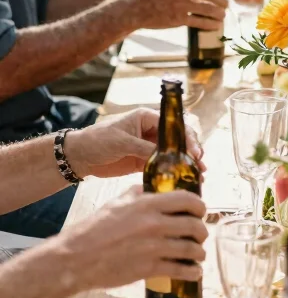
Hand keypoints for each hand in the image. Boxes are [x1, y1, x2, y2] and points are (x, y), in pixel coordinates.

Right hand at [56, 188, 206, 294]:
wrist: (77, 258)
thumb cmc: (94, 229)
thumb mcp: (117, 202)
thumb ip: (138, 194)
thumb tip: (150, 190)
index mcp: (148, 204)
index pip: (188, 200)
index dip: (199, 206)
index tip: (200, 211)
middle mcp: (155, 224)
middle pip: (194, 225)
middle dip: (201, 231)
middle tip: (200, 234)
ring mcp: (154, 247)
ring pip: (191, 249)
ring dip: (199, 252)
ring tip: (199, 254)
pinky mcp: (149, 268)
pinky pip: (180, 269)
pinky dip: (192, 272)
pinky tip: (194, 272)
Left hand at [64, 108, 204, 179]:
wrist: (78, 156)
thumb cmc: (97, 140)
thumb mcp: (122, 142)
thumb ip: (144, 149)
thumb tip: (166, 158)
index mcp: (147, 117)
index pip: (173, 125)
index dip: (186, 137)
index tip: (194, 151)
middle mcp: (151, 130)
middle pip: (177, 138)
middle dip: (191, 150)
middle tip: (199, 164)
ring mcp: (148, 146)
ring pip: (173, 153)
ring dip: (185, 162)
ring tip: (198, 173)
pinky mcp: (143, 161)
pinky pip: (162, 165)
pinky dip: (173, 171)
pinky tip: (183, 179)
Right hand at [130, 0, 227, 30]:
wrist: (133, 8)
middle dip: (223, 0)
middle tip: (226, 3)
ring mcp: (181, 5)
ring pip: (209, 9)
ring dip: (219, 13)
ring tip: (222, 15)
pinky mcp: (178, 19)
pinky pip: (200, 22)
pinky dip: (211, 24)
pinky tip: (215, 25)